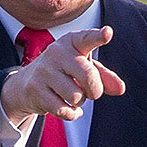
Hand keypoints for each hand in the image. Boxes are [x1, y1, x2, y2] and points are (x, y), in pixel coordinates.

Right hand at [0, 27, 126, 123]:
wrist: (26, 84)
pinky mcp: (36, 90)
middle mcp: (57, 53)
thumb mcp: (83, 68)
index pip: (87, 39)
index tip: (108, 33)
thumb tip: (120, 89)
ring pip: (76, 96)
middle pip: (88, 76)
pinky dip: (71, 113)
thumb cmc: (63, 73)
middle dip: (95, 90)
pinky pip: (64, 110)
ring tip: (72, 96)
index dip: (98, 37)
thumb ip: (104, 77)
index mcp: (72, 42)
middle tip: (91, 92)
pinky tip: (69, 109)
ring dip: (79, 102)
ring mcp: (44, 71)